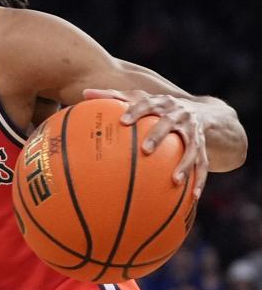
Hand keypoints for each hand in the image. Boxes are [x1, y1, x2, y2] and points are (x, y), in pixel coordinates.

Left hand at [83, 89, 208, 197]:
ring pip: (192, 147)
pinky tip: (193, 197)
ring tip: (175, 180)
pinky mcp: (204, 147)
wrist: (203, 112)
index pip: (147, 104)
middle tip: (145, 150)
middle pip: (169, 124)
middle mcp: (180, 115)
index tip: (123, 122)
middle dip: (158, 135)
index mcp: (162, 103)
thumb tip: (84, 92)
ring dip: (184, 163)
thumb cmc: (159, 107)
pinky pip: (203, 165)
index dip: (136, 111)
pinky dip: (200, 180)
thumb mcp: (140, 98)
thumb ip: (112, 96)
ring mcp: (194, 132)